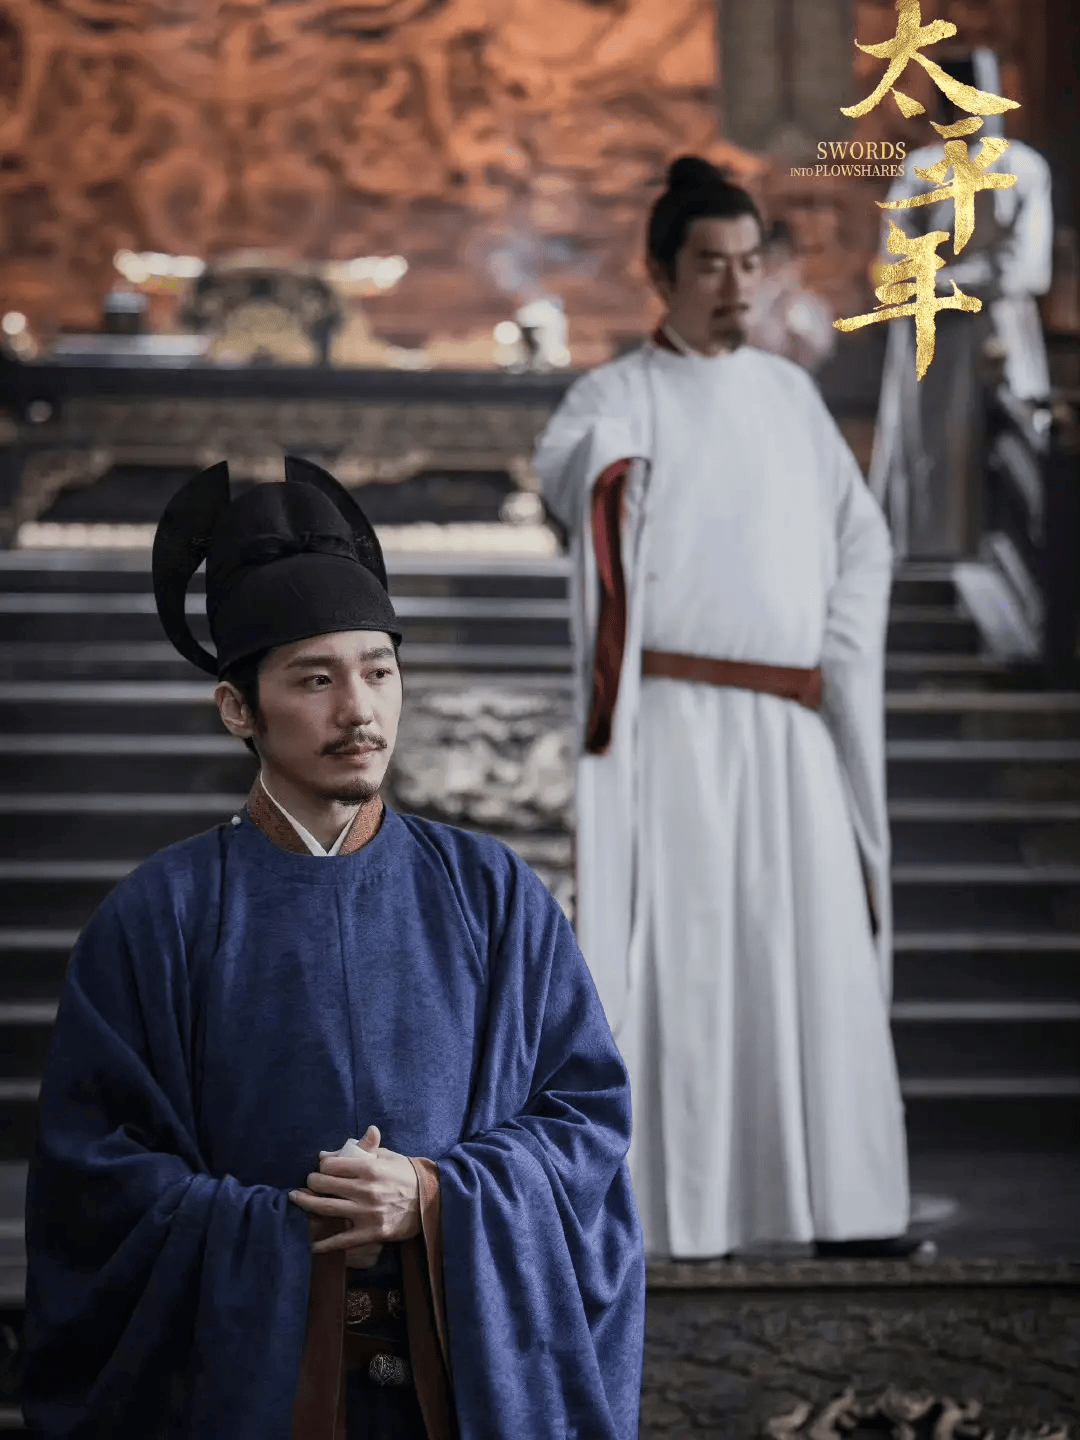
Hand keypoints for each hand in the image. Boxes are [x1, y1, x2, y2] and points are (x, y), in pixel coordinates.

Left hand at [289, 1125, 420, 1257]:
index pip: (332, 1165)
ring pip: (327, 1209)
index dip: (322, 1165)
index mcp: (370, 1168)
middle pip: (325, 1185)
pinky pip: (342, 1240)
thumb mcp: (388, 1156)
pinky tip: (312, 1245)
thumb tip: (328, 1153)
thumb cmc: (408, 1176)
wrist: (433, 1202)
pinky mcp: (372, 1233)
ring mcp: (367, 1213)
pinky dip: (325, 1244)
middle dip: (311, 1182)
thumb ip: (361, 1151)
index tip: (320, 1168)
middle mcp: (365, 1190)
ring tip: (296, 1200)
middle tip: (307, 1183)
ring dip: (307, 1204)